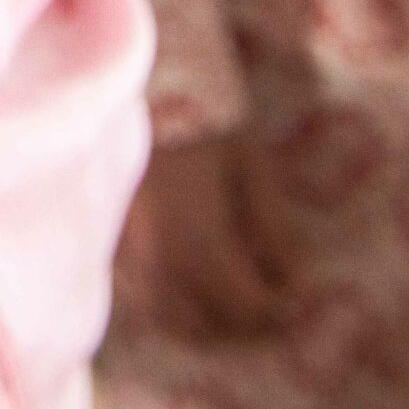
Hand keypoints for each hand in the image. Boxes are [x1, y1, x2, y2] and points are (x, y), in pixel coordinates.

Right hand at [115, 130, 295, 339]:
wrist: (137, 82)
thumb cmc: (201, 116)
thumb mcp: (250, 164)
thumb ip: (275, 229)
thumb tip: (295, 281)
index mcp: (193, 236)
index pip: (243, 303)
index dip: (278, 310)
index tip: (301, 301)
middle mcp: (153, 257)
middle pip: (207, 322)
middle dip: (247, 325)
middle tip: (275, 310)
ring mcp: (123, 254)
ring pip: (170, 319)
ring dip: (209, 326)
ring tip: (239, 310)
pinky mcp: (106, 245)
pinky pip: (142, 299)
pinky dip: (174, 311)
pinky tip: (196, 296)